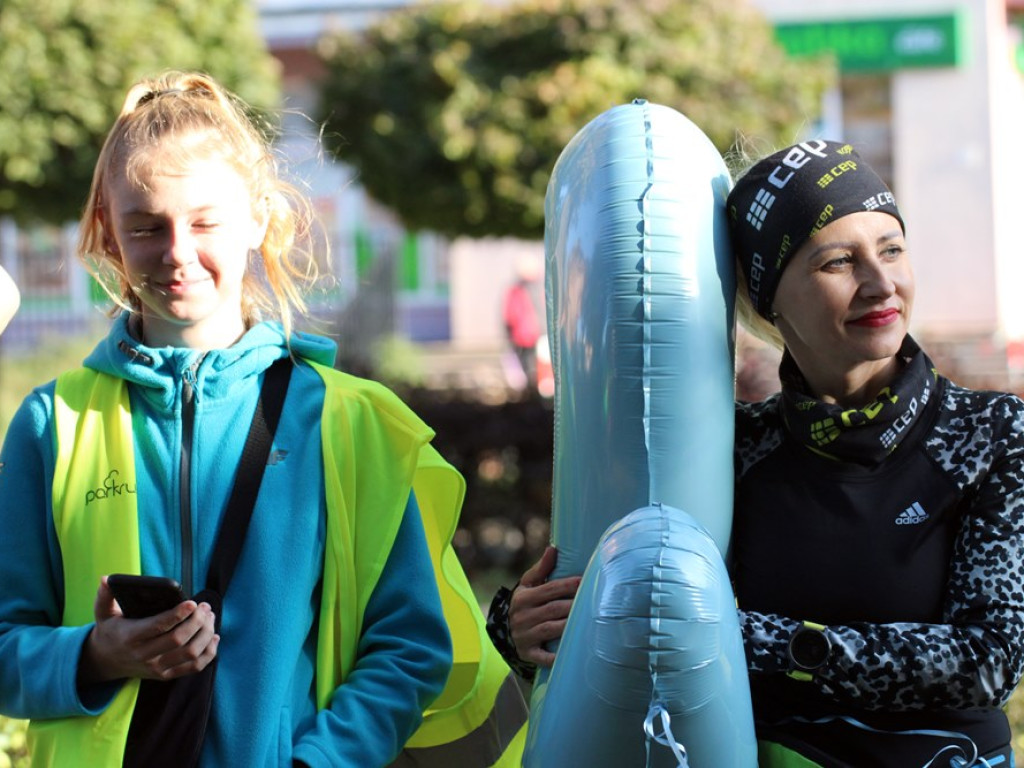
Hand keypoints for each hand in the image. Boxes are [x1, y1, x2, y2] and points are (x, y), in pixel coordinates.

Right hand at [78, 576, 219, 684]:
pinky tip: (213, 636)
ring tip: (209, 616)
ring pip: (190, 653)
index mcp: (130, 637)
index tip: (192, 603)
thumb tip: (106, 578)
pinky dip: (208, 653)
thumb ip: (105, 596)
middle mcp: (143, 655)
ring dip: (206, 633)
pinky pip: (194, 667)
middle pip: (179, 639)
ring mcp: (156, 668)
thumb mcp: (103, 613)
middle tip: (205, 607)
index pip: (158, 627)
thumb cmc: (110, 630)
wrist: (106, 662)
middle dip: (197, 621)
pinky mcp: (165, 675)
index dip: (178, 615)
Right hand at [509, 546, 580, 667]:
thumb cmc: (525, 603)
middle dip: (573, 605)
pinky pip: (542, 657)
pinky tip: (570, 654)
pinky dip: (555, 657)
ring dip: (570, 625)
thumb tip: (553, 549)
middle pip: (553, 609)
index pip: (549, 589)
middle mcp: (522, 616)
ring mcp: (524, 636)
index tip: (585, 581)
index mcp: (523, 597)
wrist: (504, 630)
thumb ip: (541, 569)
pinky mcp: (527, 653)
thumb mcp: (527, 585)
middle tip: (593, 601)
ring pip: (551, 629)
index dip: (568, 585)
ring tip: (588, 621)